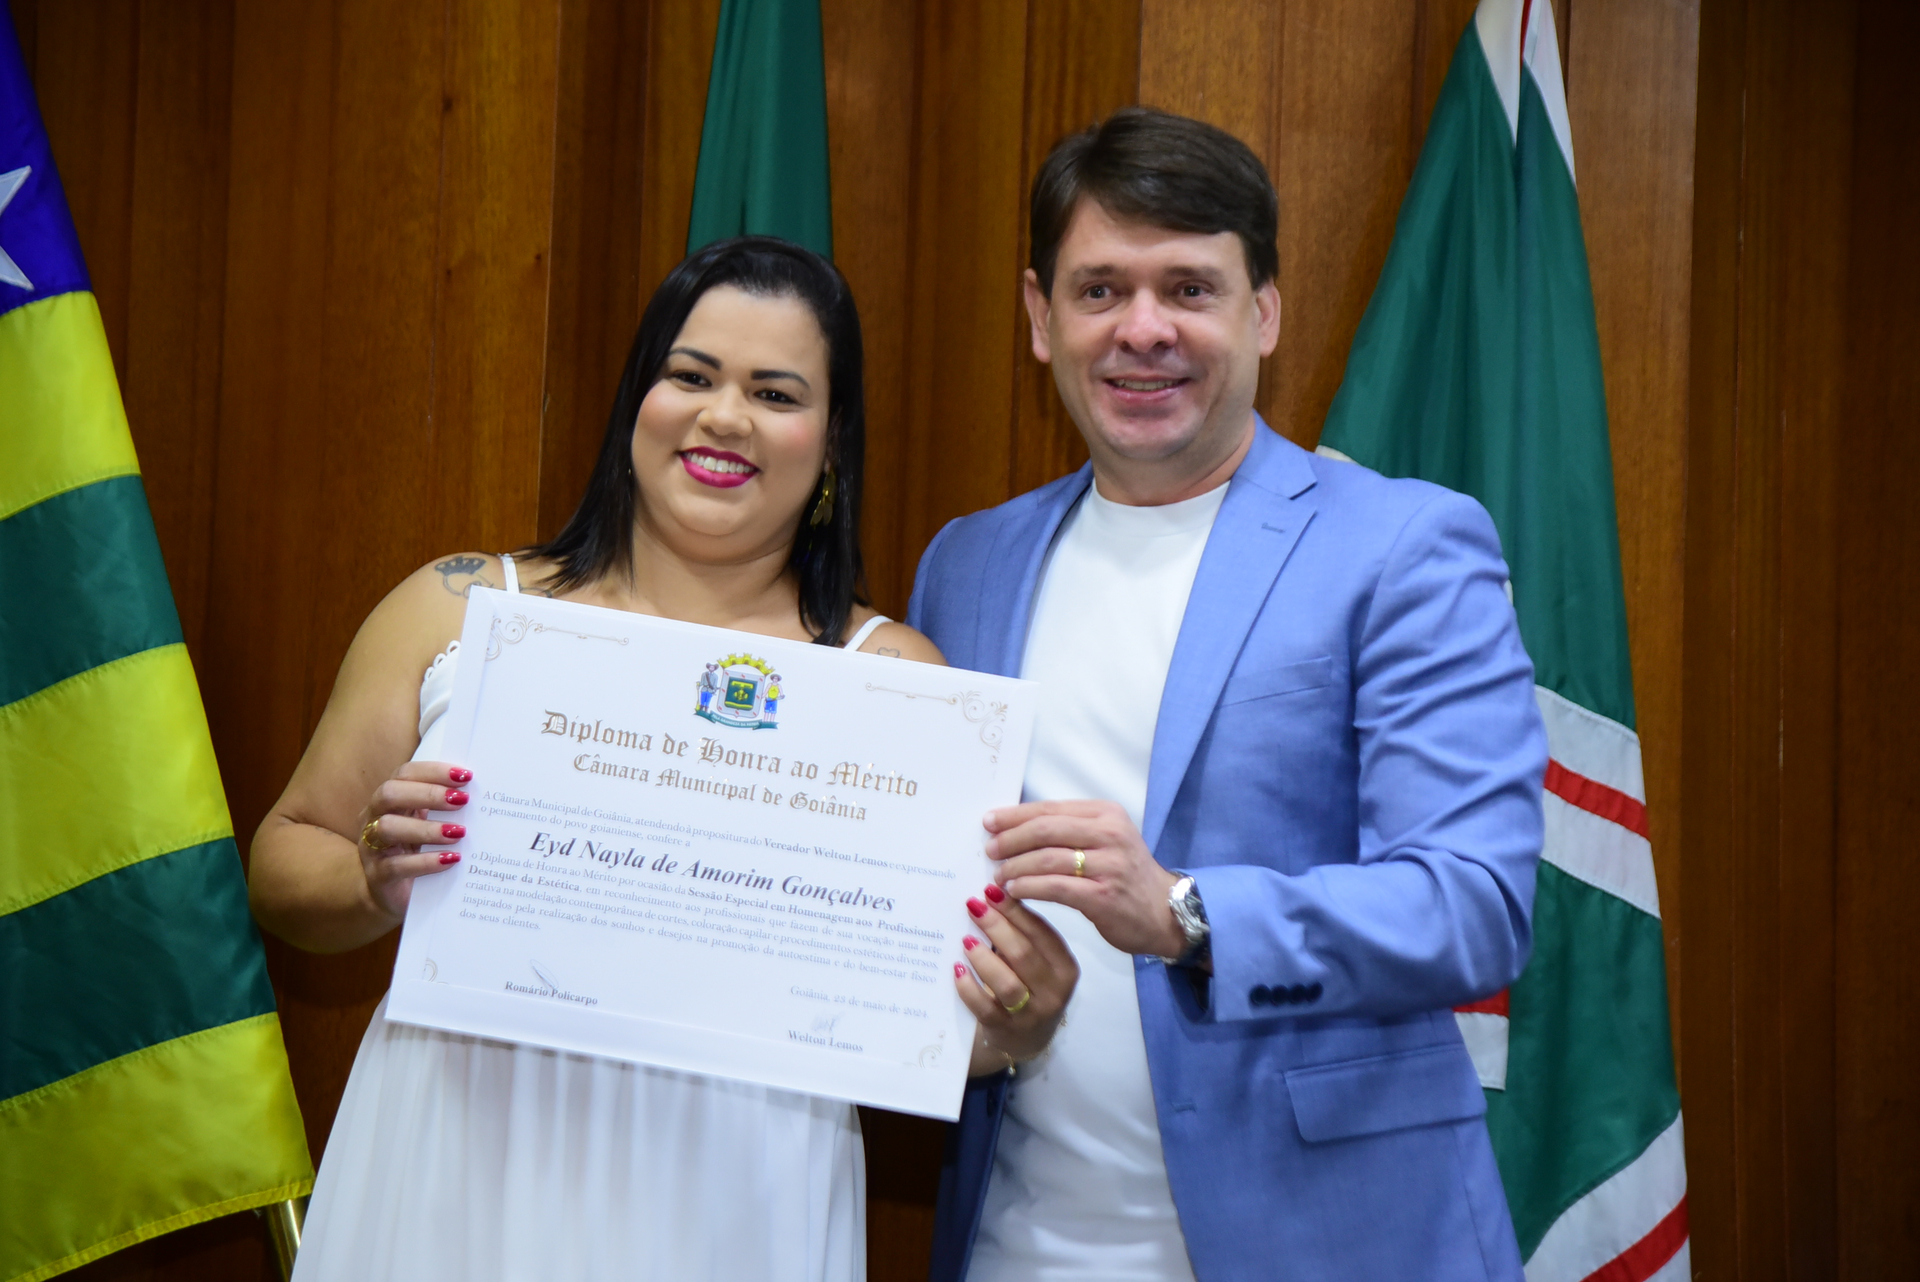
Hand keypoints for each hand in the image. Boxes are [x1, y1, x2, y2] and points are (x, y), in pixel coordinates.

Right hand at [355, 762, 471, 919]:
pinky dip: (425, 861)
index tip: (465, 776)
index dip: (433, 771)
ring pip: (386, 828)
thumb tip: (481, 793)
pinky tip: (450, 859)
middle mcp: (374, 818)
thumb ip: (445, 808)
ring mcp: (371, 848)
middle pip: (389, 794)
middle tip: (462, 801)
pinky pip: (395, 866)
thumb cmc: (416, 852)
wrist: (393, 896)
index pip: (405, 774)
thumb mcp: (428, 824)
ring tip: (458, 833)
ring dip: (426, 828)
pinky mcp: (377, 877)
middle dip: (428, 794)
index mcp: (390, 800)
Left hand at [955, 884, 1077, 1074]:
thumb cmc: (1029, 989)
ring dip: (983, 957)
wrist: (1026, 1041)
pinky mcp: (1006, 1030)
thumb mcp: (1038, 964)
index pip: (1042, 933)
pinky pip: (985, 1008)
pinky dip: (969, 987)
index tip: (991, 889)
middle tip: (973, 905)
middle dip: (996, 926)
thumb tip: (991, 895)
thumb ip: (1023, 936)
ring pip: (1006, 982)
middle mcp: (1053, 991)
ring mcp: (1031, 1014)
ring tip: (966, 938)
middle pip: (1023, 954)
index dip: (1016, 910)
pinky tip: (958, 969)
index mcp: (1065, 967)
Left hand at [986, 800, 1186, 959]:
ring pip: (1047, 859)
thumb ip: (1069, 830)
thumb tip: (1015, 827)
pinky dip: (1029, 887)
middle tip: (990, 849)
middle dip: (1011, 839)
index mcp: (1106, 813)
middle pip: (1045, 829)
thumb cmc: (1126, 875)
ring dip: (1015, 866)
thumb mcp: (1105, 840)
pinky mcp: (1104, 896)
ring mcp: (1109, 865)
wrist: (1165, 912)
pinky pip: (1055, 887)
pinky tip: (1014, 891)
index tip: (989, 822)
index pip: (1050, 808)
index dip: (1015, 815)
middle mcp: (1110, 834)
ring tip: (998, 875)